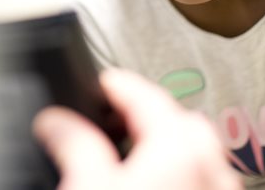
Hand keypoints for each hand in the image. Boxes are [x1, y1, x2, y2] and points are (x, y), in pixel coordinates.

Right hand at [33, 68, 242, 189]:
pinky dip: (180, 173)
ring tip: (132, 155)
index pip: (143, 93)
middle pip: (181, 122)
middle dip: (147, 114)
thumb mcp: (86, 184)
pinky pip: (204, 181)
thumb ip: (71, 142)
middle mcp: (210, 168)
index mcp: (179, 146)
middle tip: (113, 120)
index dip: (113, 83)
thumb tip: (54, 120)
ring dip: (167, 146)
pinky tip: (154, 185)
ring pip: (199, 154)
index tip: (96, 83)